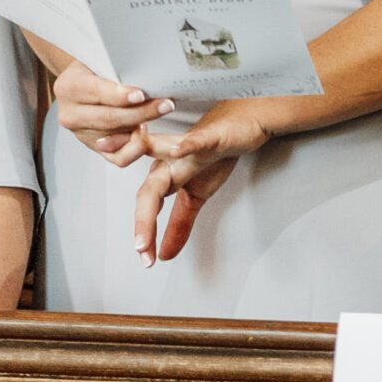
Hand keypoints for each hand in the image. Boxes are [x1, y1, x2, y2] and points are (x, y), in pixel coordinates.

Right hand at [52, 61, 173, 167]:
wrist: (79, 85)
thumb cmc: (92, 69)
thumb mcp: (98, 61)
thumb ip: (115, 72)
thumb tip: (146, 78)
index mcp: (69, 88)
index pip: (97, 92)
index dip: (120, 96)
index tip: (141, 94)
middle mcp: (71, 114)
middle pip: (109, 118)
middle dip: (142, 112)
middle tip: (165, 104)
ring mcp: (81, 134)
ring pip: (115, 138)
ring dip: (141, 129)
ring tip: (159, 116)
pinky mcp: (93, 147)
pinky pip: (116, 157)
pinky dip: (134, 149)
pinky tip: (146, 135)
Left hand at [135, 103, 273, 262]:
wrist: (241, 123)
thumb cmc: (215, 154)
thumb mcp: (197, 195)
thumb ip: (179, 224)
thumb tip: (164, 254)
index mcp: (164, 176)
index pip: (147, 206)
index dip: (145, 232)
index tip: (146, 258)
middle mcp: (168, 160)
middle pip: (149, 188)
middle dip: (144, 219)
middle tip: (141, 247)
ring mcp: (187, 146)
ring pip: (159, 152)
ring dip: (142, 157)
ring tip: (140, 188)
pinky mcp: (211, 135)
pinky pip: (197, 139)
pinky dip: (188, 144)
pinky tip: (179, 149)